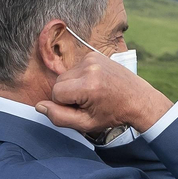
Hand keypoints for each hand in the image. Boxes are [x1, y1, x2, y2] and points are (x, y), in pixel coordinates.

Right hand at [38, 55, 171, 139]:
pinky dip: (80, 77)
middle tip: (87, 102)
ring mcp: (92, 58)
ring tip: (92, 94)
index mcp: (88, 86)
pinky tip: (95, 84)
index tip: (81, 109)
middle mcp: (89, 68)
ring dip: (73, 86)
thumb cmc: (113, 114)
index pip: (56, 93)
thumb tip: (39, 106)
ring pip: (66, 75)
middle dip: (67, 95)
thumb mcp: (87, 123)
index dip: (64, 105)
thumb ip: (59, 117)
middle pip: (59, 82)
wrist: (138, 99)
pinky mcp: (94, 54)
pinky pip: (75, 68)